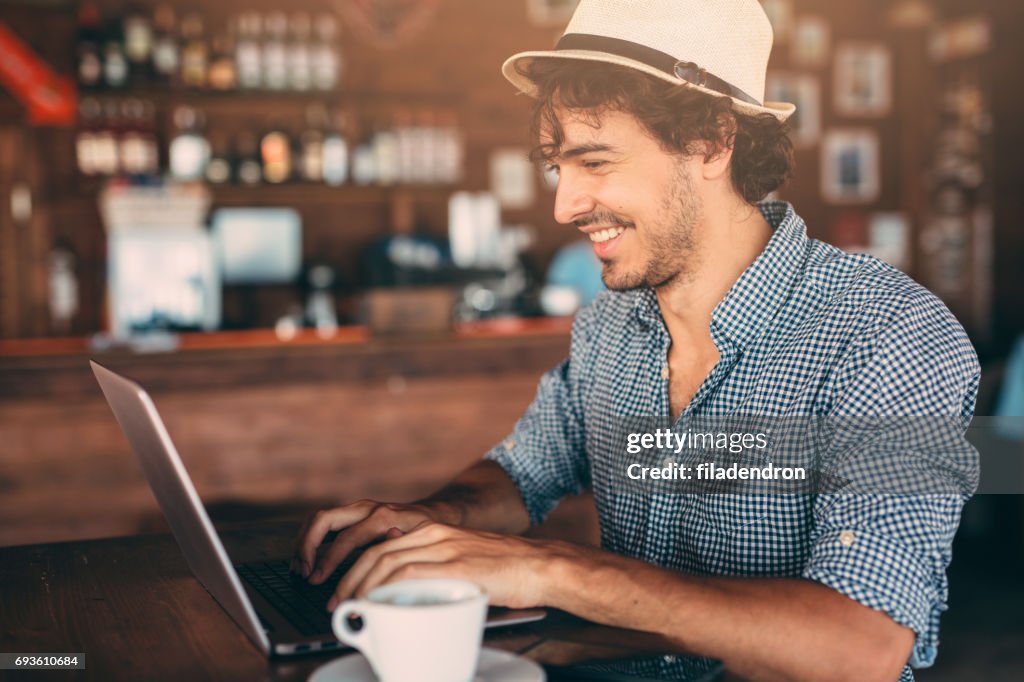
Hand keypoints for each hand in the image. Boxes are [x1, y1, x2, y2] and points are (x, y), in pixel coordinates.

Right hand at [292, 500, 446, 583]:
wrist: (438, 513)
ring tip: (300, 568)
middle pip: (324, 520)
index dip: (328, 561)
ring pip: (319, 519)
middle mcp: (366, 509)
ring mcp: (358, 510)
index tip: (316, 579)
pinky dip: (310, 540)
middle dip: (307, 546)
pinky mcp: (353, 515)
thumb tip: (381, 553)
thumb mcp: (423, 541)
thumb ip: (401, 545)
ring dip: (304, 542)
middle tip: (303, 573)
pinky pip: (324, 523)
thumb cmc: (430, 532)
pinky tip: (307, 560)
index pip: (346, 538)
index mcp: (382, 517)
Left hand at [326, 522, 574, 610]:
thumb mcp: (464, 565)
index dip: (356, 569)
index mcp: (435, 532)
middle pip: (377, 552)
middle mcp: (435, 534)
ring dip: (362, 586)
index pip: (382, 546)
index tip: (345, 590)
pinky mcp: (455, 564)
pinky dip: (387, 590)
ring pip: (387, 562)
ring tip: (352, 607)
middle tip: (338, 602)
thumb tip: (408, 603)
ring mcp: (444, 548)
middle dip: (350, 578)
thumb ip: (436, 575)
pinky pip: (409, 574)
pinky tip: (378, 604)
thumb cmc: (507, 573)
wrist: (541, 566)